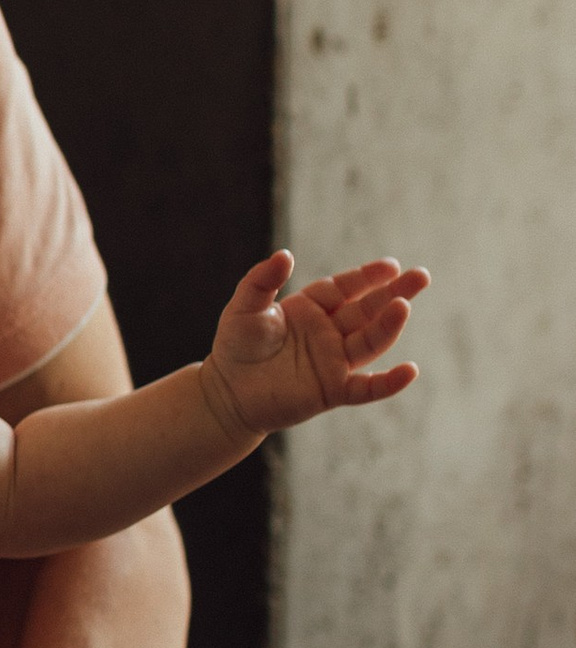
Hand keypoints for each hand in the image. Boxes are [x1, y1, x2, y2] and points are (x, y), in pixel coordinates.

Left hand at [204, 249, 426, 438]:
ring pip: (369, 342)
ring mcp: (334, 361)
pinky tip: (410, 371)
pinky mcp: (332, 390)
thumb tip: (286, 255)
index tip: (391, 265)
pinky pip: (367, 388)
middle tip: (421, 277)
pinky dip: (389, 383)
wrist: (227, 393)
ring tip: (403, 306)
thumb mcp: (245, 307)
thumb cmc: (236, 347)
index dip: (367, 276)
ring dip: (389, 326)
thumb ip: (262, 281)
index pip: (345, 288)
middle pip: (367, 310)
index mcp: (311, 308)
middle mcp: (329, 332)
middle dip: (393, 292)